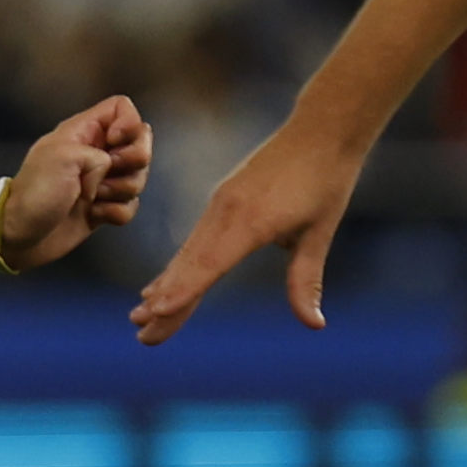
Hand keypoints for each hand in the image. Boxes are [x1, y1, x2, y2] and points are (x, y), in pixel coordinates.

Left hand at [0, 95, 152, 270]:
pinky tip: (95, 216)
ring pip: (138, 177)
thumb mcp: (63, 156)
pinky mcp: (104, 207)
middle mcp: (97, 152)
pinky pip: (130, 205)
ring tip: (93, 198)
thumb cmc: (36, 191)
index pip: (122, 108)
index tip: (114, 144)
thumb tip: (111, 170)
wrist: (21, 234)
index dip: (128, 124)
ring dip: (121, 190)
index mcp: (84, 131)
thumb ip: (99, 153)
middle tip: (108, 173)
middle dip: (133, 161)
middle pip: (141, 143)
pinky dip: (116, 212)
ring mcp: (102, 181)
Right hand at [129, 117, 362, 341]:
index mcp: (251, 221)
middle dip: (165, 303)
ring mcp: (220, 204)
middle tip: (142, 336)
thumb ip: (306, 279)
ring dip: (164, 287)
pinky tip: (162, 285)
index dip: (183, 290)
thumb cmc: (326, 180)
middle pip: (190, 266)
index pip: (210, 264)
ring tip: (140, 317)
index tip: (157, 312)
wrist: (320, 129)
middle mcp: (226, 212)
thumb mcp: (320, 232)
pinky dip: (177, 267)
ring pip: (187, 254)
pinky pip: (193, 240)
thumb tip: (314, 324)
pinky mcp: (221, 201)